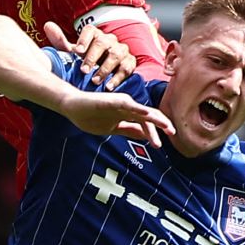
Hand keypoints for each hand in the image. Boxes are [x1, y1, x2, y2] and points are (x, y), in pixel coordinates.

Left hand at [44, 22, 135, 89]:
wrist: (107, 71)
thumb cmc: (87, 60)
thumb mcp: (74, 53)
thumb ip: (61, 42)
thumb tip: (47, 25)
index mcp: (94, 35)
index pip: (89, 31)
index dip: (84, 39)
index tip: (77, 51)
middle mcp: (109, 40)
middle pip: (102, 43)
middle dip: (92, 57)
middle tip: (84, 71)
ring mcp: (121, 50)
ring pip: (115, 55)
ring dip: (105, 69)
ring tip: (95, 81)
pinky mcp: (130, 62)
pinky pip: (126, 68)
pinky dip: (118, 78)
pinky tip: (109, 86)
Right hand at [58, 92, 172, 145]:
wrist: (72, 106)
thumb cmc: (90, 115)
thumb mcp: (113, 128)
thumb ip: (129, 130)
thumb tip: (145, 136)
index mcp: (127, 114)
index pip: (146, 122)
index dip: (156, 131)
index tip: (163, 143)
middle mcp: (128, 107)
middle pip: (148, 116)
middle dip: (161, 125)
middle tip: (172, 133)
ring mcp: (121, 103)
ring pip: (142, 110)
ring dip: (155, 119)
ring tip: (166, 126)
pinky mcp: (112, 101)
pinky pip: (129, 105)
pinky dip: (139, 109)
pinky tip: (147, 114)